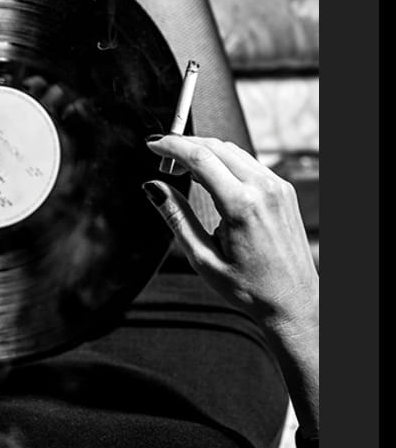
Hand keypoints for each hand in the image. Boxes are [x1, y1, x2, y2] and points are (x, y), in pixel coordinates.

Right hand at [144, 135, 317, 335]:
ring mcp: (277, 186)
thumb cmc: (252, 288)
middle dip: (184, 145)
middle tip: (162, 158)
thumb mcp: (204, 258)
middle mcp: (263, 189)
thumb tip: (154, 188)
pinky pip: (248, 162)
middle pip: (215, 146)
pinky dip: (224, 160)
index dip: (171, 145)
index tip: (153, 145)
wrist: (294, 302)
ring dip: (204, 150)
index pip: (199, 157)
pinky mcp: (283, 189)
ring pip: (232, 150)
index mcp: (242, 205)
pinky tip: (209, 175)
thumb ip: (177, 217)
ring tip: (181, 167)